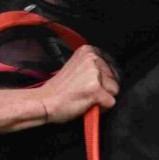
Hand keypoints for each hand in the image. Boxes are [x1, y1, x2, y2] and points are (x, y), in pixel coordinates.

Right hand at [0, 46, 120, 134]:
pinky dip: (101, 108)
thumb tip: (110, 75)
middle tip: (83, 92)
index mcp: (88, 51)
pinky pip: (110, 103)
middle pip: (114, 79)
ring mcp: (94, 75)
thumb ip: (91, 67)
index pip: (110, 66)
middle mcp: (92, 60)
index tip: (89, 84)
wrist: (44, 102)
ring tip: (84, 98)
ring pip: (114, 90)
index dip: (102, 79)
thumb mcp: (75, 67)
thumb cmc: (58, 89)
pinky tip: (87, 104)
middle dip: (103, 89)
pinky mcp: (95, 90)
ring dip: (102, 98)